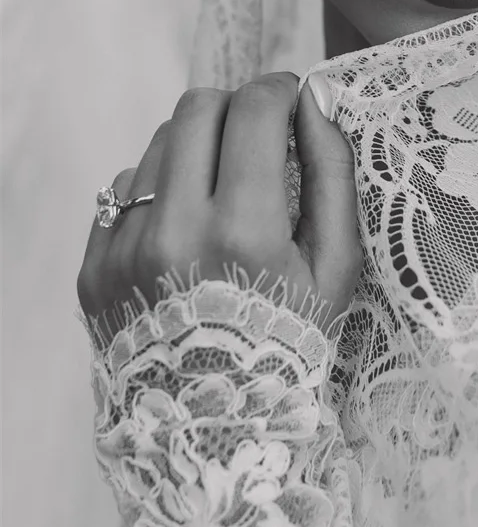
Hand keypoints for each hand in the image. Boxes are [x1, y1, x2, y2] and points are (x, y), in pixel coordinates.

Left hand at [77, 73, 362, 335]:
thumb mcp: (335, 267)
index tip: (290, 105)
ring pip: (158, 141)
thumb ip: (332, 175)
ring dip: (196, 147)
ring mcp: (124, 249)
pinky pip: (123, 188)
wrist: (214, 435)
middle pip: (197, 107)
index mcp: (243, 231)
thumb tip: (314, 102)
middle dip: (235, 108)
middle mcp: (174, 233)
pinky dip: (160, 192)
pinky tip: (185, 228)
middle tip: (257, 139)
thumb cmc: (288, 345)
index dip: (280, 91)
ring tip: (220, 188)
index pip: (254, 108)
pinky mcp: (92, 266)